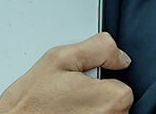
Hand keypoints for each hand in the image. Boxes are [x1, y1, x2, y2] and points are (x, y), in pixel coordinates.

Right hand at [0, 32, 134, 113]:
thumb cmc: (32, 98)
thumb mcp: (60, 58)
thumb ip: (98, 48)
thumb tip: (120, 56)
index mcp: (111, 99)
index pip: (123, 86)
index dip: (101, 82)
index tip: (82, 84)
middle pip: (117, 104)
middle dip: (97, 97)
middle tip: (70, 95)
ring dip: (91, 110)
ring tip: (66, 108)